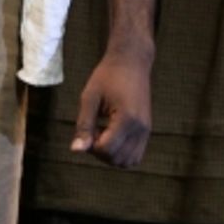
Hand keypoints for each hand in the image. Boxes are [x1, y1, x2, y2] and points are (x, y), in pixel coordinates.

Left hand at [72, 48, 152, 166]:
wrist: (131, 62)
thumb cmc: (107, 76)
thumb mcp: (89, 98)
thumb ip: (83, 125)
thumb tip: (76, 151)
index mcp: (126, 119)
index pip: (107, 150)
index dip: (90, 146)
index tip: (86, 128)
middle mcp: (141, 129)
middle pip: (118, 160)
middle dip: (100, 153)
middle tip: (92, 131)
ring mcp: (147, 131)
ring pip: (129, 161)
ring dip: (111, 155)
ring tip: (101, 133)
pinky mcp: (147, 130)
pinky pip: (136, 154)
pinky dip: (121, 152)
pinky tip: (110, 133)